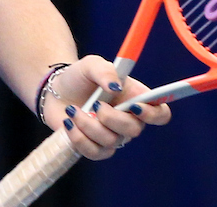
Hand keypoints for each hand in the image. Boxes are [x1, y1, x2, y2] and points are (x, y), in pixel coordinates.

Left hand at [42, 54, 171, 159]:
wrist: (55, 91)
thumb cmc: (79, 77)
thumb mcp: (91, 64)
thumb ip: (105, 71)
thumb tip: (115, 87)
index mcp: (135, 98)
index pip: (160, 113)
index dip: (153, 114)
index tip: (135, 106)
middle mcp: (128, 120)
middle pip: (135, 130)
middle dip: (112, 118)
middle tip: (95, 104)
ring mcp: (112, 136)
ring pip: (111, 141)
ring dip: (88, 124)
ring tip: (73, 110)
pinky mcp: (95, 148)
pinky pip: (94, 152)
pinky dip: (78, 137)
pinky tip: (69, 122)